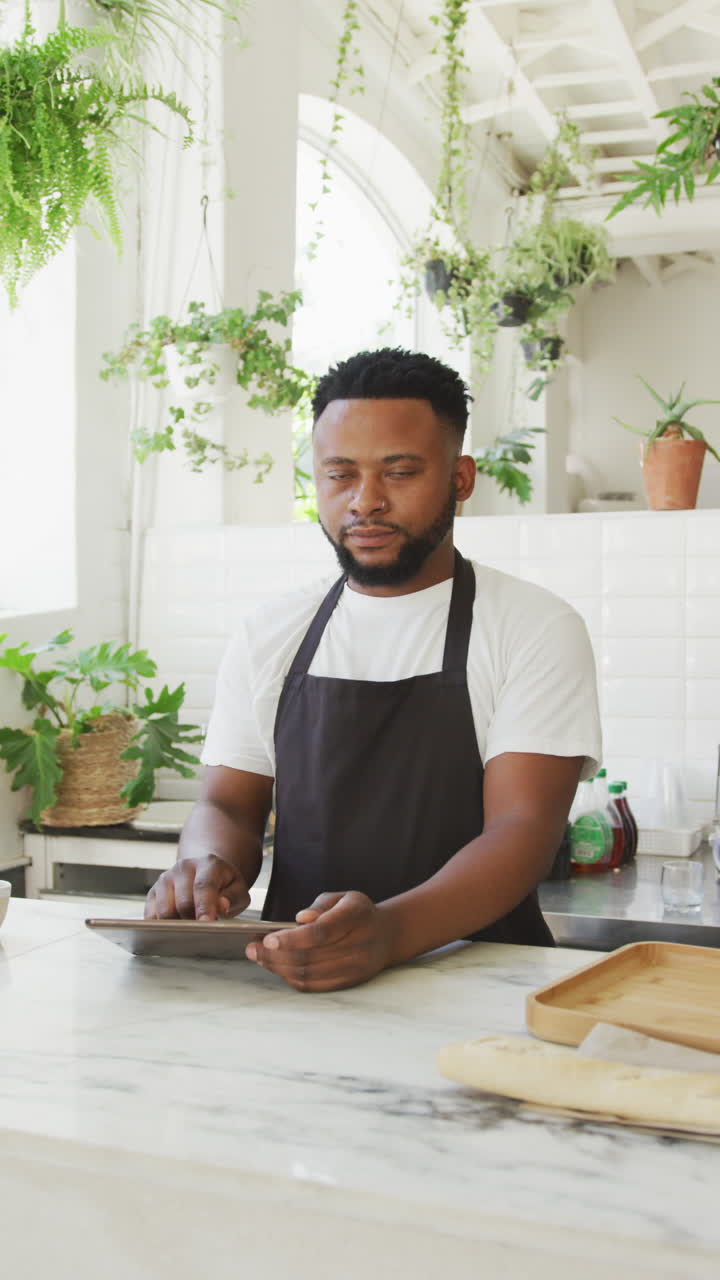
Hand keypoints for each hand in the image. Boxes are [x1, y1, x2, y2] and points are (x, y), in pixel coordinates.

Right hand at [144, 855, 250, 921]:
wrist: (205, 870)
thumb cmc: (224, 884)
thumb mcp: (238, 889)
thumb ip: (233, 897)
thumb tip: (222, 906)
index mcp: (207, 864)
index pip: (203, 886)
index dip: (204, 906)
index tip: (207, 923)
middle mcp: (183, 868)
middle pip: (182, 901)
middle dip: (192, 921)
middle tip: (203, 931)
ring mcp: (165, 879)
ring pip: (164, 910)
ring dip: (176, 925)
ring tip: (191, 927)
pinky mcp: (153, 892)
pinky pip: (150, 915)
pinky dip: (160, 926)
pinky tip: (173, 928)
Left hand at [245, 891, 394, 991]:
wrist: (388, 936)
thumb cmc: (358, 913)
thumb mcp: (343, 897)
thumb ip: (320, 906)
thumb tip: (299, 920)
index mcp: (355, 918)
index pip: (320, 932)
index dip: (292, 938)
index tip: (268, 938)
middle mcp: (358, 946)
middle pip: (309, 957)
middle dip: (275, 955)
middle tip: (252, 947)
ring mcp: (354, 968)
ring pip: (308, 974)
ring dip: (278, 967)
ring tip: (259, 956)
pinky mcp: (349, 982)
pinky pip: (314, 986)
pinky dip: (291, 978)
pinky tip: (277, 967)